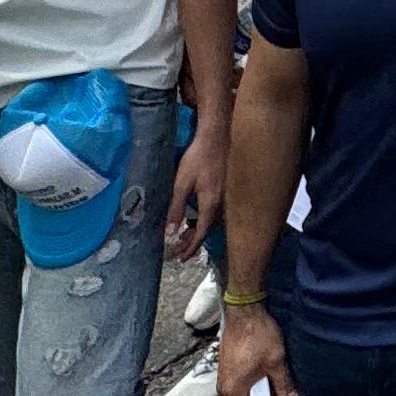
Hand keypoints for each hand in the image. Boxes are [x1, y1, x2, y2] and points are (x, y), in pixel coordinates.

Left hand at [164, 126, 224, 258]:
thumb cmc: (198, 158)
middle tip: (178, 251)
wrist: (217, 136)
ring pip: (212, 222)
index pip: (201, 234)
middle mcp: (221, 205)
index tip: (180, 258)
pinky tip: (195, 216)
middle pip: (207, 230)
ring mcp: (226, 197)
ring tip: (183, 235)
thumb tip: (169, 232)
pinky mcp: (226, 189)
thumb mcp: (182, 183)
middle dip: (192, 242)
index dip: (190, 248)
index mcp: (210, 205)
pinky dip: (204, 219)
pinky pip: (215, 212)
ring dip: (198, 231)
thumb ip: (175, 208)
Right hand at [214, 301, 291, 395]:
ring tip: (271, 384)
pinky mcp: (227, 365)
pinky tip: (263, 373)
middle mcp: (225, 386)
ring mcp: (224, 375)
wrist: (244, 311)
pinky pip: (238, 383)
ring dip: (255, 394)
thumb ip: (283, 384)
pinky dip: (250, 383)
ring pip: (240, 395)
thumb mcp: (275, 361)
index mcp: (234, 390)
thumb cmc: (257, 334)